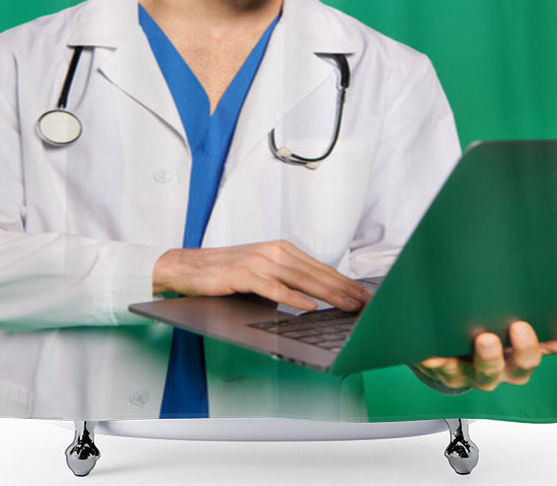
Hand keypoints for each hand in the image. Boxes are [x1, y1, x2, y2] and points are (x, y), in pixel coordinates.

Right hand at [152, 240, 371, 312]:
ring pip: (302, 280)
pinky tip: (309, 306)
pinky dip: (293, 298)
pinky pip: (274, 288)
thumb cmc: (227, 272)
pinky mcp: (245, 275)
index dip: (344, 282)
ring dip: (328, 294)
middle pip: (317, 273)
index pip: (320, 268)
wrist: (190, 267)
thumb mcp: (262, 273)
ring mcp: (260, 262)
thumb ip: (286, 281)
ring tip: (348, 305)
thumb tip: (314, 299)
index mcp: (283, 250)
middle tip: (366, 303)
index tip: (364, 294)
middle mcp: (275, 252)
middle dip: (345, 289)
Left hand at [415, 321, 556, 391]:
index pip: (524, 362)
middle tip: (487, 338)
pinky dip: (428, 360)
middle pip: (491, 372)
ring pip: (459, 373)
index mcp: (512, 364)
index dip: (524, 349)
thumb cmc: (497, 341)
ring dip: (457, 362)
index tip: (522, 326)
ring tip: (445, 344)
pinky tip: (426, 350)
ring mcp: (460, 371)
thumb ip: (553, 340)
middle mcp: (487, 373)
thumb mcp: (525, 340)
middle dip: (490, 357)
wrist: (460, 352)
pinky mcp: (435, 366)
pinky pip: (430, 367)